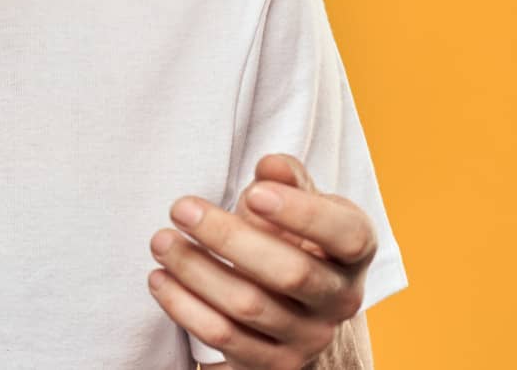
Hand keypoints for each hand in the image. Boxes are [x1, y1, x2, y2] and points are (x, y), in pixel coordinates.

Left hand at [147, 154, 376, 369]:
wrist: (292, 300)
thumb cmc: (291, 235)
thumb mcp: (297, 200)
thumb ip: (286, 178)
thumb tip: (270, 166)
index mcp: (356, 250)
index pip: (344, 234)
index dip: (302, 214)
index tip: (253, 193)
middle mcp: (341, 299)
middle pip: (290, 272)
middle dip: (227, 237)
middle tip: (180, 208)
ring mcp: (309, 337)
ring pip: (248, 307)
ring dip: (195, 271)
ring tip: (160, 242)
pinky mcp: (274, 365)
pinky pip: (224, 339)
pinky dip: (185, 308)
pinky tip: (161, 279)